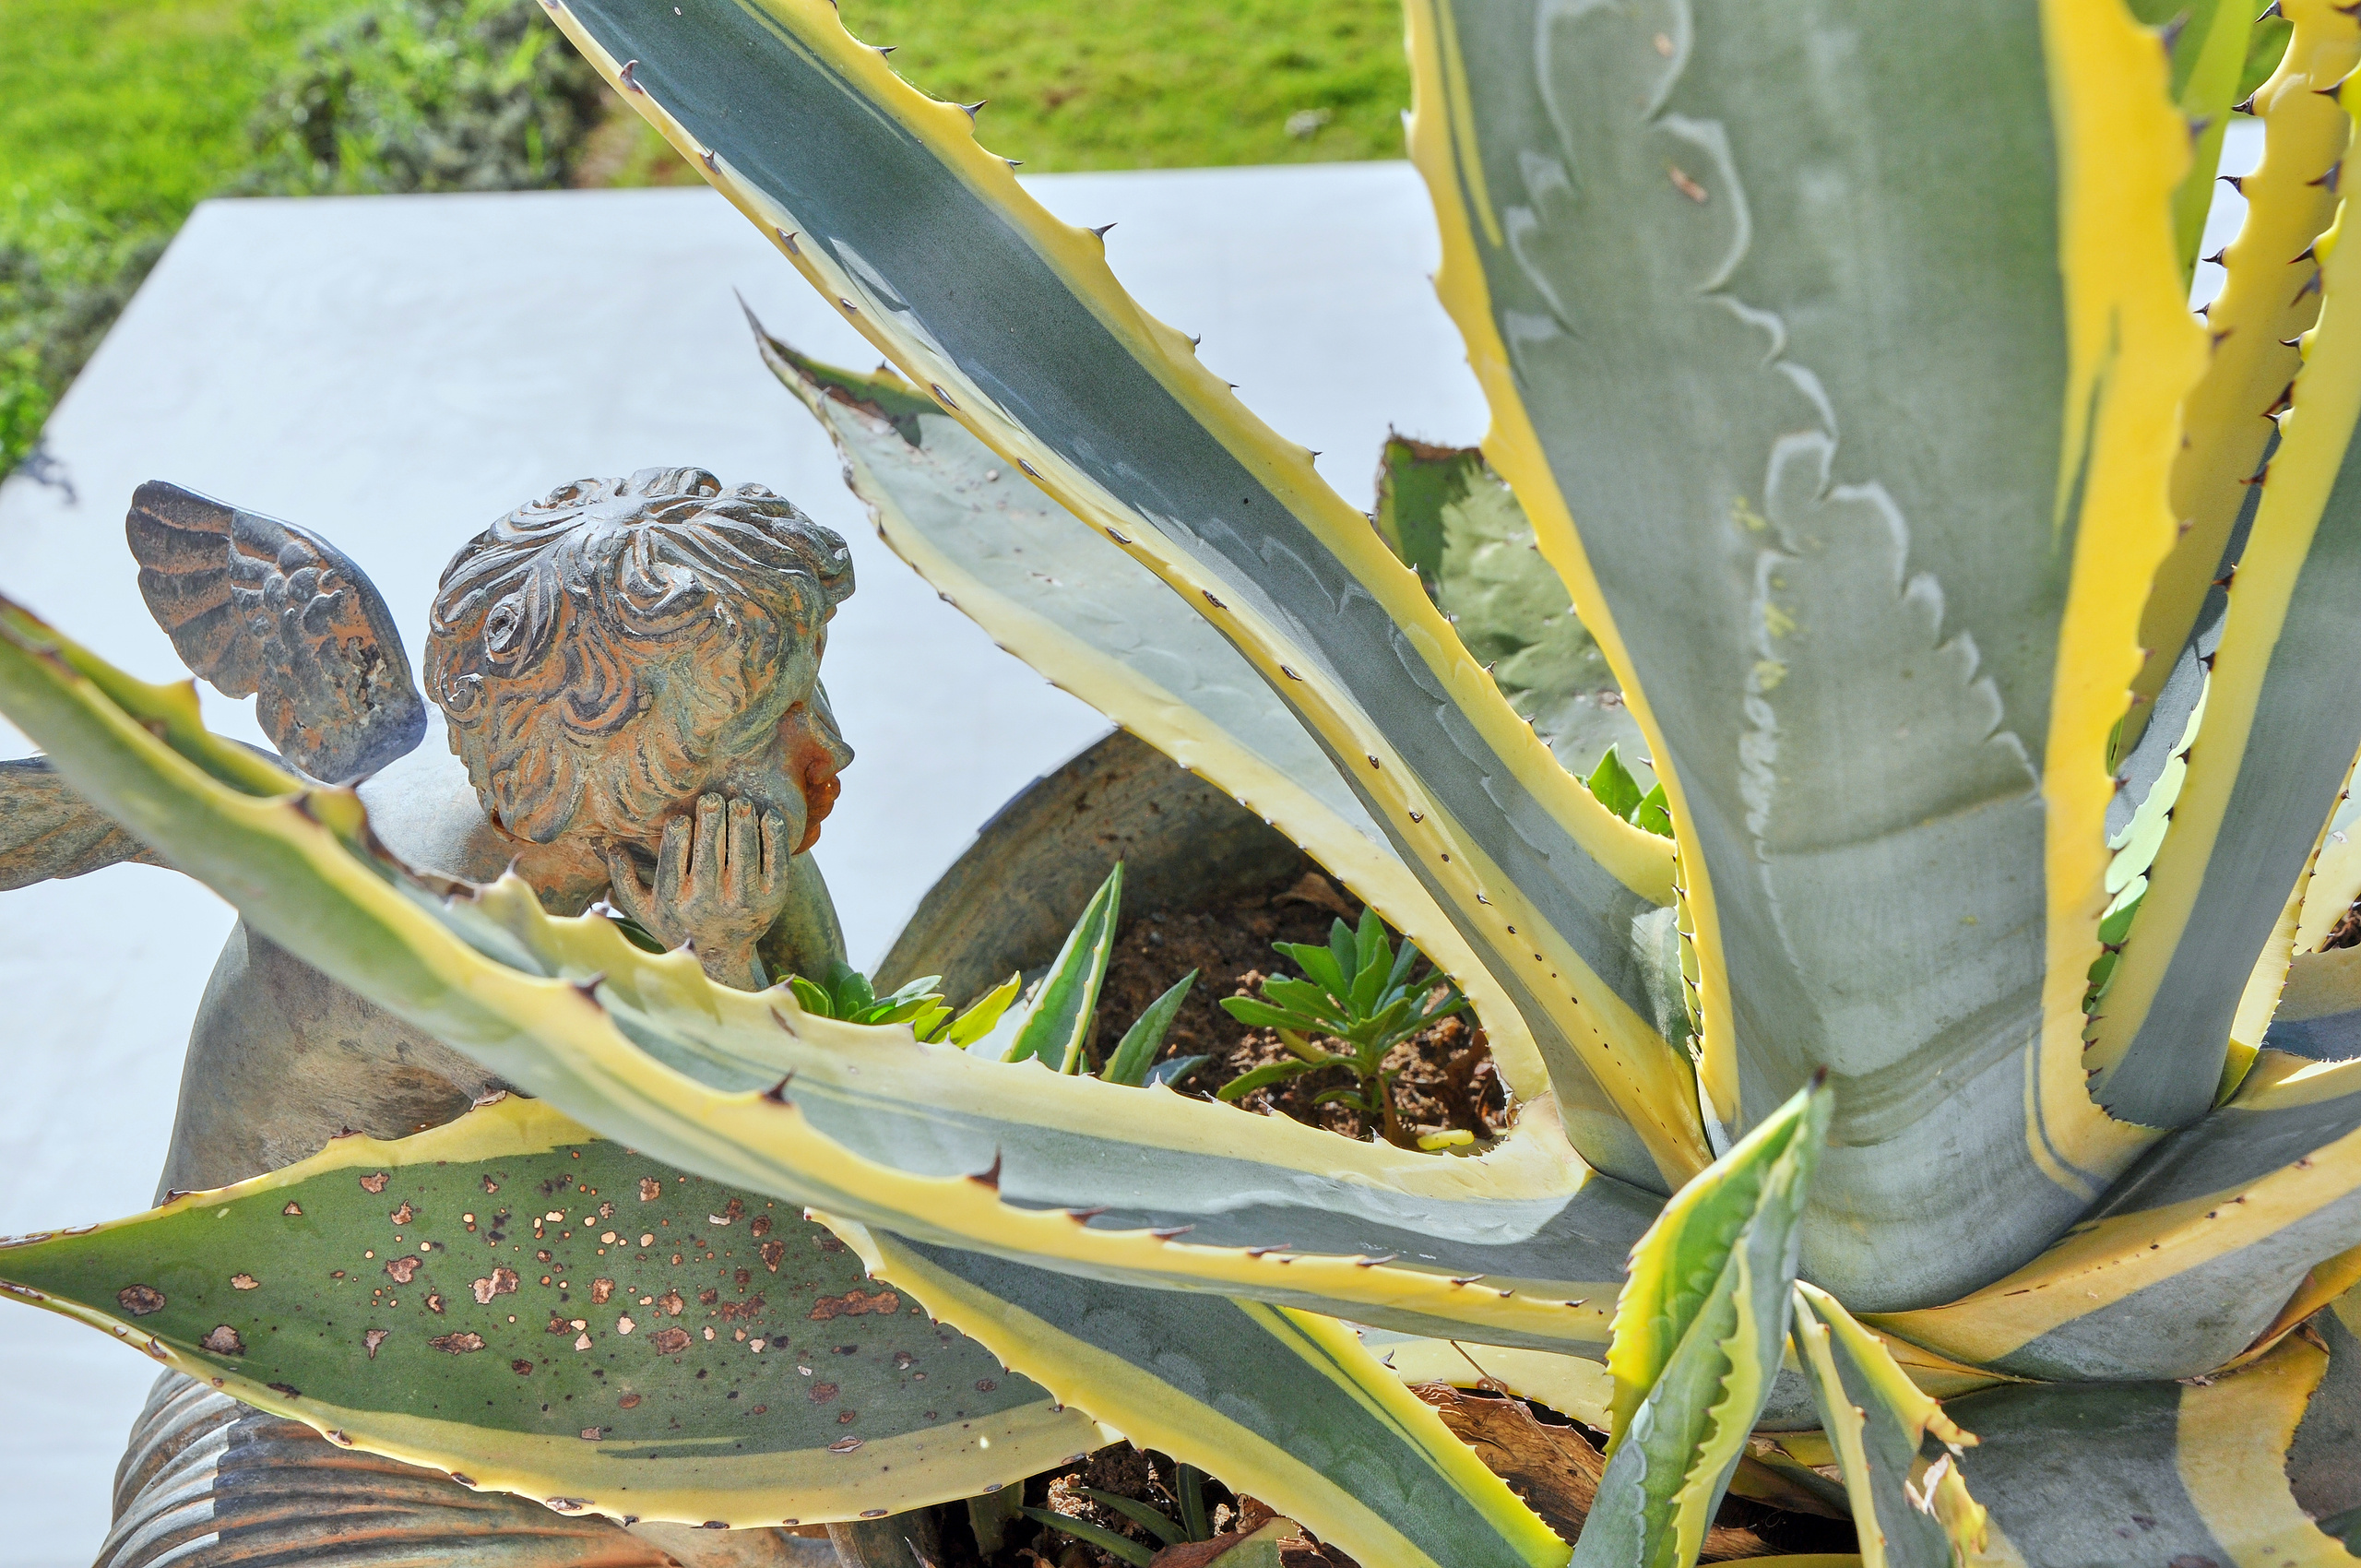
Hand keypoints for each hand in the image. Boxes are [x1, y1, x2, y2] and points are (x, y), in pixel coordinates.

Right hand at [603, 794, 793, 988]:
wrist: (721, 958)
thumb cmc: (677, 924)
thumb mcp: (644, 909)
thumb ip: (623, 880)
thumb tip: (611, 846)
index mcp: (674, 898)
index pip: (675, 854)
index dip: (679, 830)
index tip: (682, 818)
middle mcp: (707, 902)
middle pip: (709, 848)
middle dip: (712, 817)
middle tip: (713, 798)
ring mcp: (742, 902)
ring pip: (742, 852)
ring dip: (742, 821)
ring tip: (740, 802)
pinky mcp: (771, 901)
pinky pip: (775, 863)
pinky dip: (773, 837)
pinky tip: (769, 816)